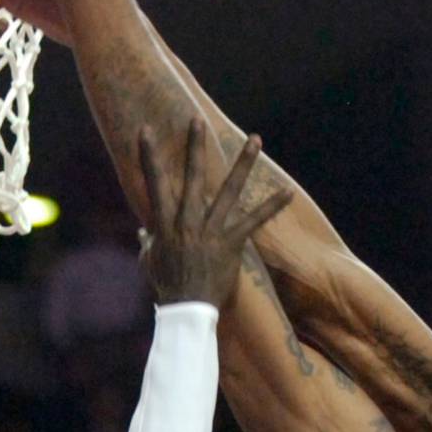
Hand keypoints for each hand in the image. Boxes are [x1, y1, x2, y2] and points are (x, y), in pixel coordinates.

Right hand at [138, 118, 291, 309]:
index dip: (149, 157)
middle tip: (197, 120)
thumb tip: (144, 233)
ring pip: (228, 190)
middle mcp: (188, 222)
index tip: (146, 131)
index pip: (154, 184)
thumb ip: (149, 244)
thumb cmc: (167, 288)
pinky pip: (254, 220)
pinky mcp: (232, 242)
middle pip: (191, 177)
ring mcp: (211, 231)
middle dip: (194, 147)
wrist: (188, 311)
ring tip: (255, 139)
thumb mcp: (150, 263)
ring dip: (242, 163)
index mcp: (165, 225)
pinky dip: (271, 206)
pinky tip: (288, 192)